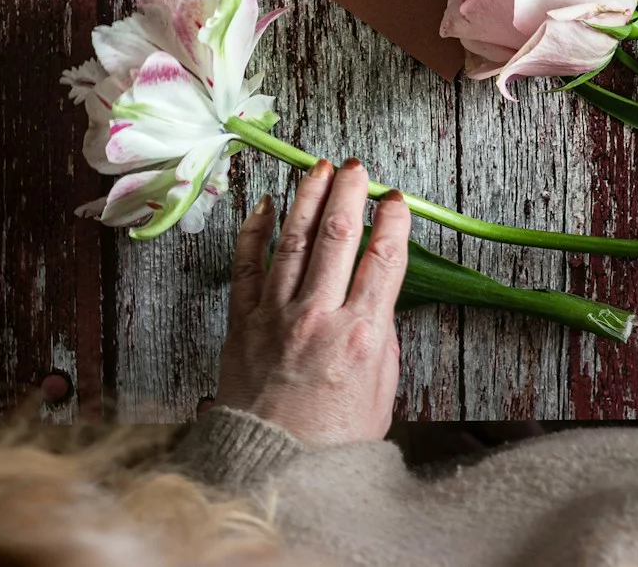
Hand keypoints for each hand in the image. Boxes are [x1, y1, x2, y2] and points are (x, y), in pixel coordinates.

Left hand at [215, 159, 410, 446]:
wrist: (272, 468)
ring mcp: (275, 317)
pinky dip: (254, 232)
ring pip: (293, 240)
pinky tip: (264, 207)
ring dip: (308, 198)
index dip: (393, 221)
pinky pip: (246, 267)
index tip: (397, 200)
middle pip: (338, 236)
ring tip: (319, 168)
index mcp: (361, 334)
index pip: (383, 258)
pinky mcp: (241, 324)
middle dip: (350, 193)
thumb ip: (380, 335)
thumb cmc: (333, 439)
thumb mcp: (380, 388)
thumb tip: (375, 297)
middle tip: (358, 168)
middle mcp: (317, 317)